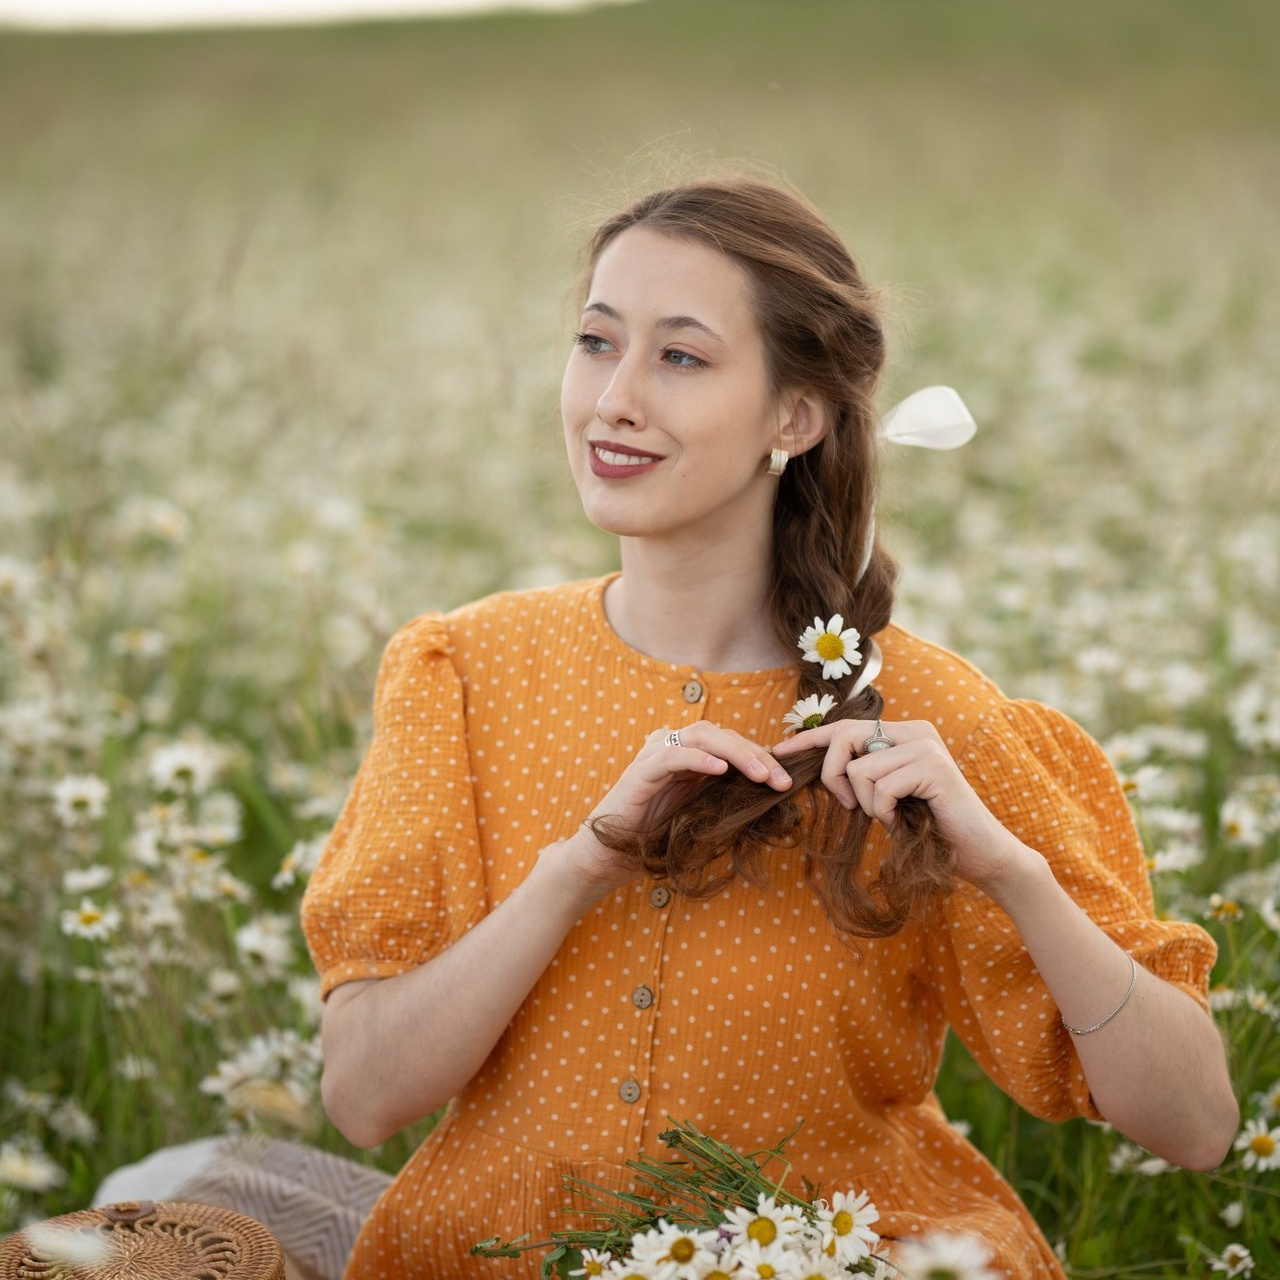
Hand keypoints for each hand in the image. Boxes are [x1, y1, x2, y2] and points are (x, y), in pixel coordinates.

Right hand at [553, 721, 793, 898]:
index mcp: (688, 757)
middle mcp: (671, 748)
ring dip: (737, 753)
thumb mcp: (701, 816)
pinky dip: (699, 759)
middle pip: (722, 734)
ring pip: (702, 736)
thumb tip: (772, 795)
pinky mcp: (639, 773)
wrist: (608, 859)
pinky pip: (672, 756)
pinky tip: (721, 770)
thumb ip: (726, 798)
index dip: (762, 757)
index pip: (732, 743)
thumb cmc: (654, 840)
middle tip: (782, 780)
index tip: (788, 779)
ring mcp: (654, 756)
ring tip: (762, 775)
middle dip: (757, 755)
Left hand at [772, 718, 1029, 892]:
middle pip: (845, 737)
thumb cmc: (929, 829)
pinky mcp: (933, 767)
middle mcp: (914, 730)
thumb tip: (817, 768)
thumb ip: (862, 776)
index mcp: (902, 732)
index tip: (780, 751)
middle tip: (849, 804)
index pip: (844, 726)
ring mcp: (925, 745)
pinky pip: (881, 787)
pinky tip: (902, 822)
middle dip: (833, 774)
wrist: (979, 853)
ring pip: (860, 768)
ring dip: (867, 803)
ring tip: (890, 816)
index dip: (809, 738)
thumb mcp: (886, 797)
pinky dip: (884, 812)